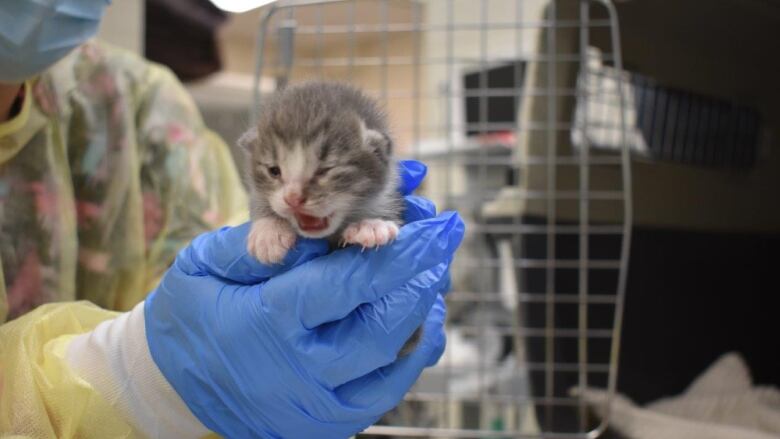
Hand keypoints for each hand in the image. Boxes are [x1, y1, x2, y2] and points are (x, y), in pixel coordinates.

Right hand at [143, 161, 464, 437]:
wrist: (175, 387)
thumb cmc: (191, 315)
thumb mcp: (203, 265)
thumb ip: (256, 243)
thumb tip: (308, 227)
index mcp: (269, 321)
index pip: (349, 284)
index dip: (399, 252)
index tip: (435, 227)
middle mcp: (301, 369)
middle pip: (385, 324)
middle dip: (423, 276)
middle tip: (444, 240)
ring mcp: (319, 403)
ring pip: (395, 361)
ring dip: (423, 312)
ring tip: (435, 273)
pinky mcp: (330, 422)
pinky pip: (388, 389)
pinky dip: (411, 352)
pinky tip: (419, 319)